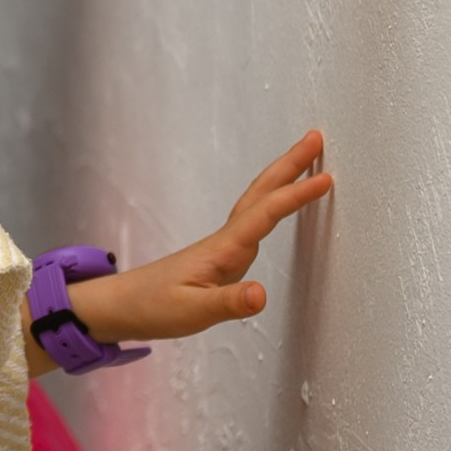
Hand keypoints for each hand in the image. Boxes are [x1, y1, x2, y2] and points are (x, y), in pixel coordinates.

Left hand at [61, 131, 331, 347]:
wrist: (122, 306)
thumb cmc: (154, 307)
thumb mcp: (193, 312)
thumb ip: (229, 304)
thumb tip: (263, 294)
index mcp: (223, 249)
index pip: (266, 214)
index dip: (297, 195)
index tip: (327, 178)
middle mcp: (226, 241)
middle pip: (262, 192)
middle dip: (291, 165)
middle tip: (316, 138)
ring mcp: (223, 246)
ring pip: (258, 202)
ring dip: (282, 179)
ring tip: (307, 161)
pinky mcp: (221, 256)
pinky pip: (253, 219)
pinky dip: (271, 203)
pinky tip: (277, 205)